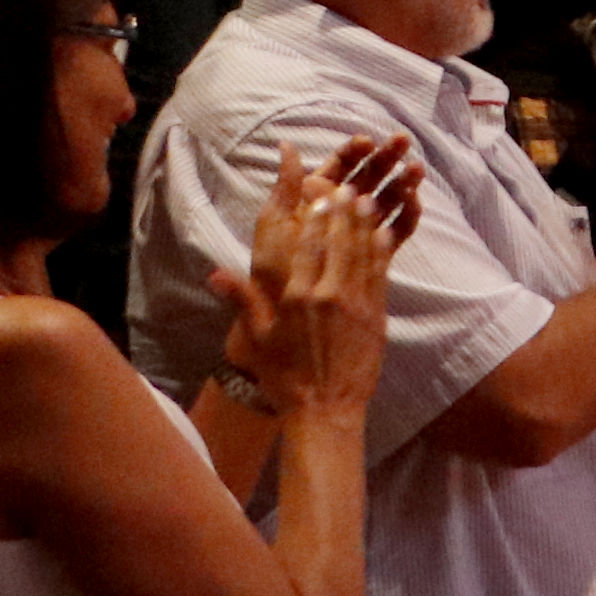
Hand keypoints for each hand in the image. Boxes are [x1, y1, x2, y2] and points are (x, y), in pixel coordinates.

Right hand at [214, 138, 395, 423]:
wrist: (325, 409)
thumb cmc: (285, 377)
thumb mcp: (258, 339)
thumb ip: (243, 301)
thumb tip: (214, 274)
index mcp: (297, 297)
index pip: (307, 245)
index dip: (314, 216)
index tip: (317, 193)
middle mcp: (329, 295)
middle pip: (338, 241)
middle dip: (342, 211)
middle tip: (345, 186)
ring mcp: (357, 304)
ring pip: (362, 252)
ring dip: (364, 223)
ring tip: (365, 198)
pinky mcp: (376, 315)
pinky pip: (380, 273)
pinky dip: (381, 250)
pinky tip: (382, 231)